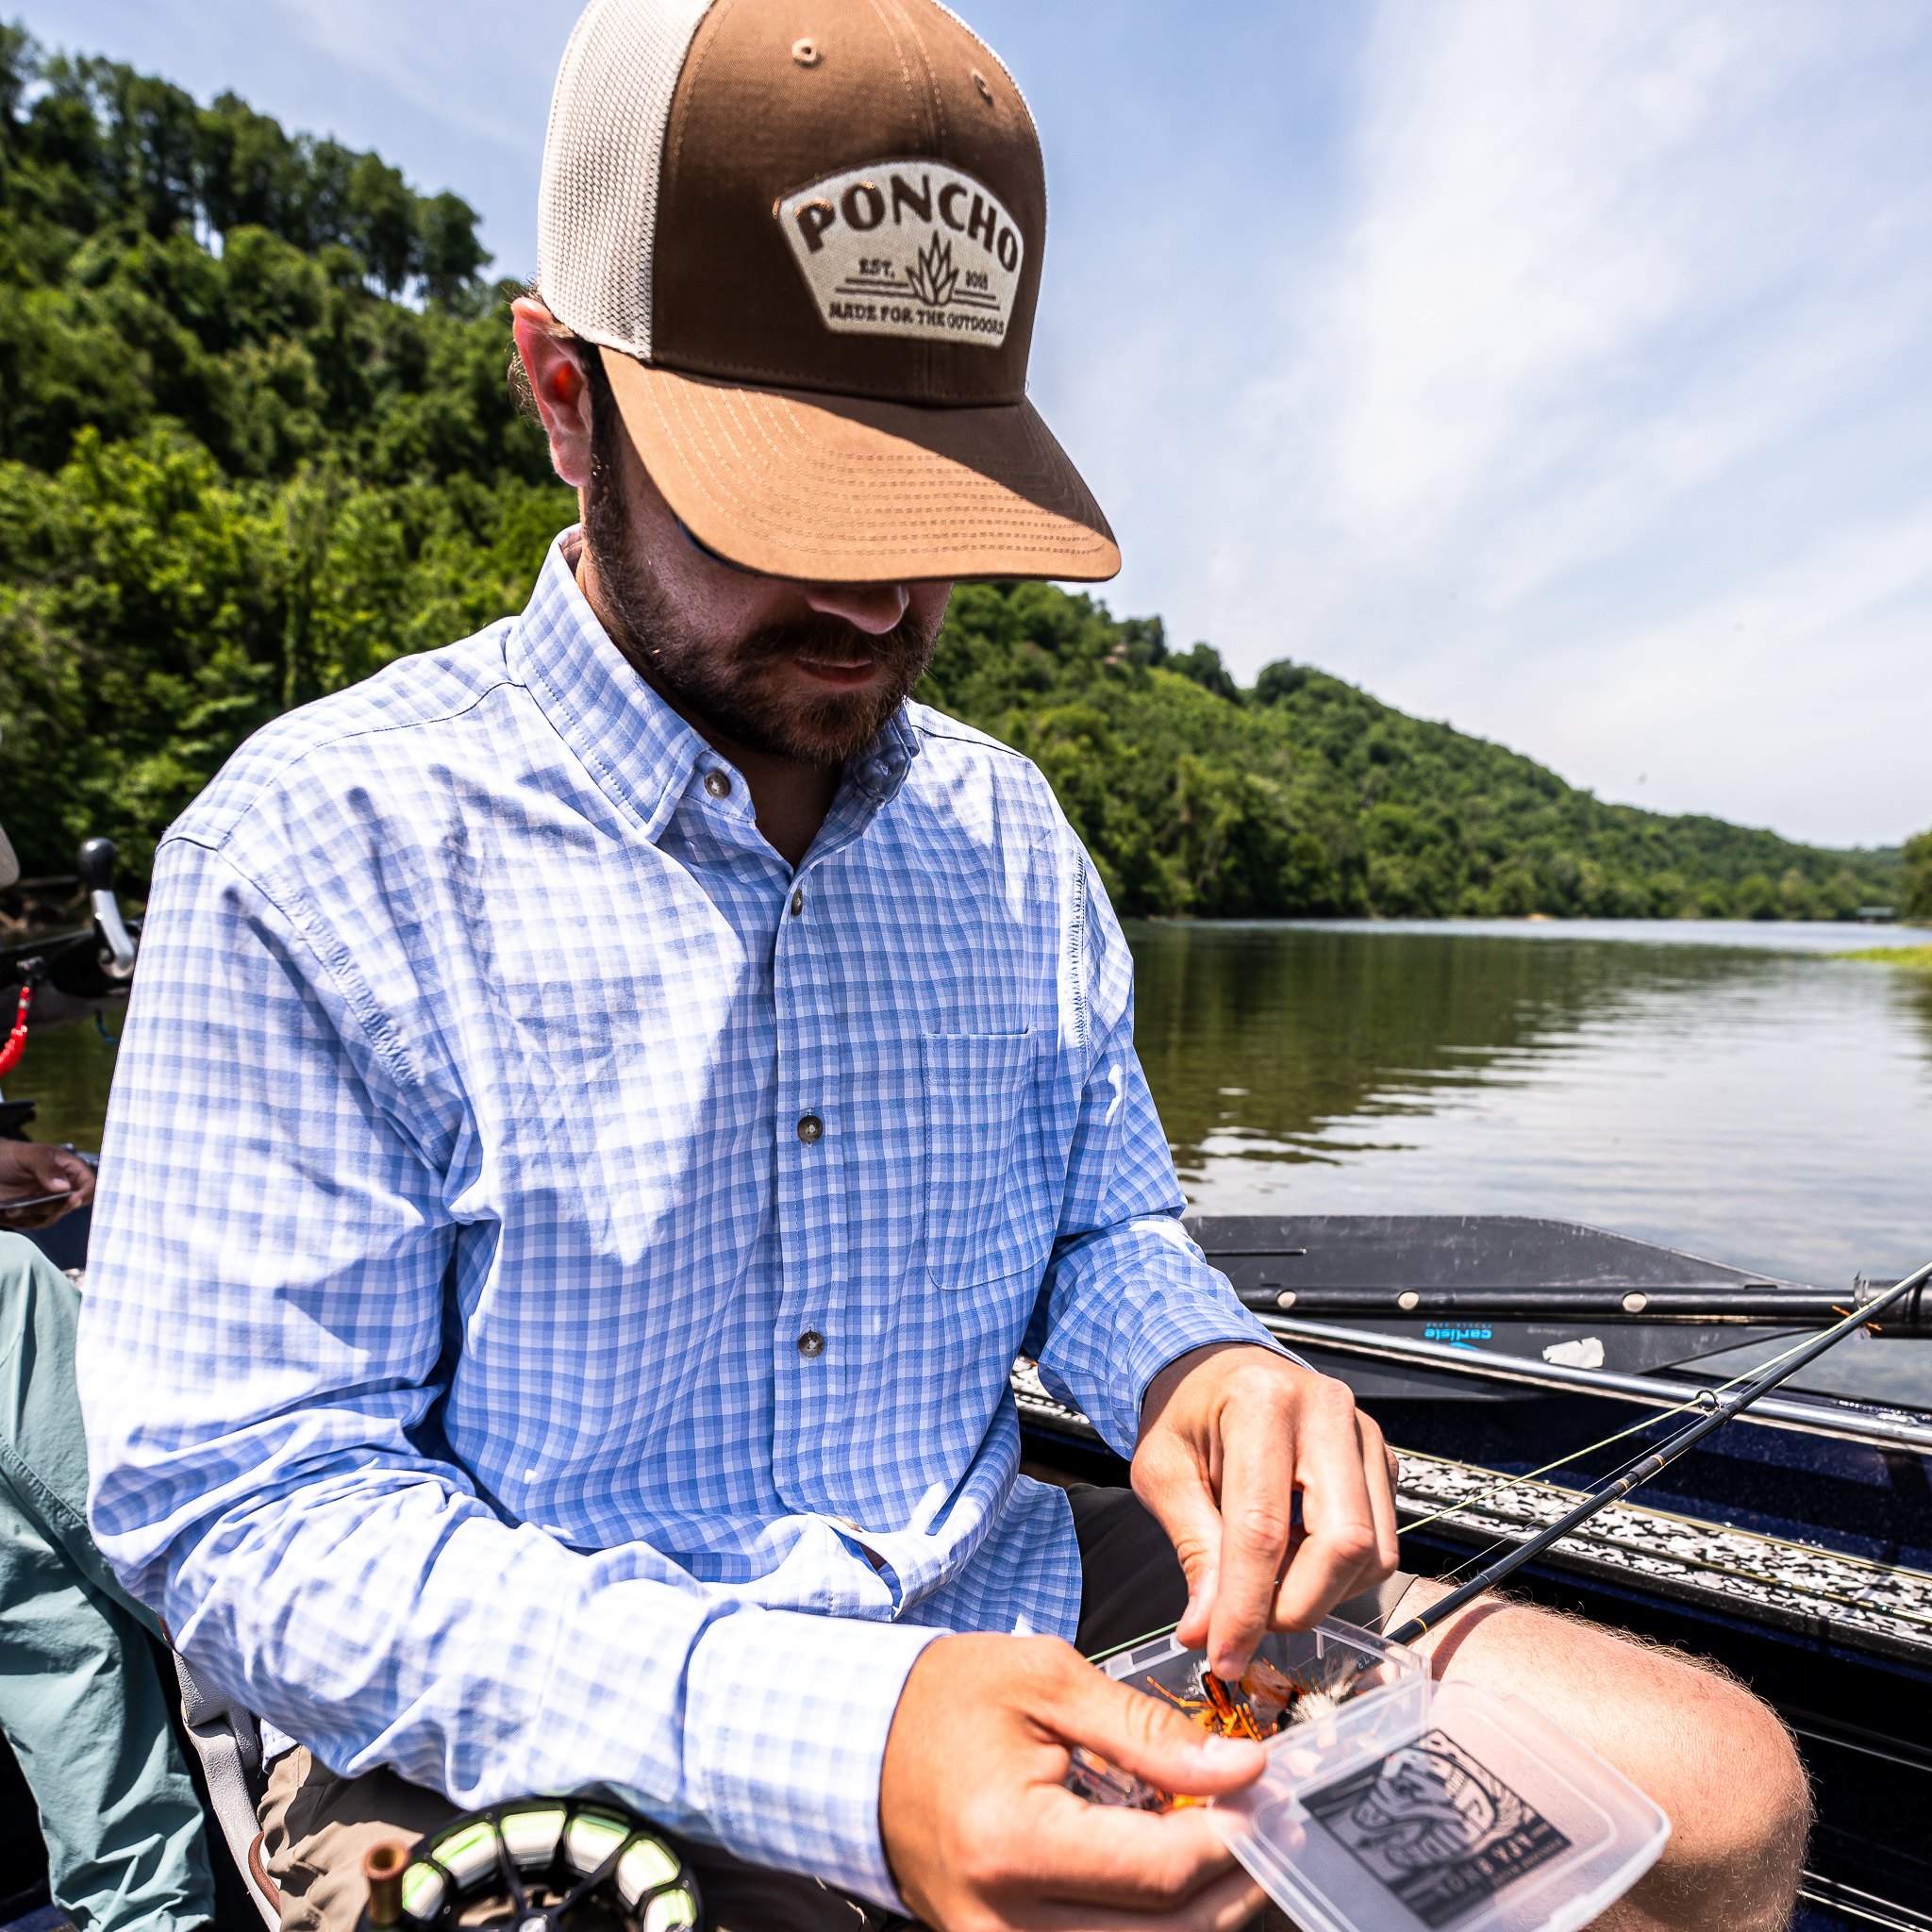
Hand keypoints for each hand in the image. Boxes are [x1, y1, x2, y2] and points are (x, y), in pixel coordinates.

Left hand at [0, 1141, 94, 1228]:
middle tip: (26, 1204)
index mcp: (69, 1169)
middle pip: (69, 1206)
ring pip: (50, 1217)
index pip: (89, 1185)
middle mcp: (62, 1188)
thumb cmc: (9, 1154)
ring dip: (30, 1216)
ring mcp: (47, 1201)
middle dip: (49, 1207)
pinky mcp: (32, 1213)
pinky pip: (33, 1224)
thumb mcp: (29, 1155)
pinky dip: (20, 1221)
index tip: (71, 1200)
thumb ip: (48, 1168)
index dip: (85, 1194)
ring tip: (11, 1208)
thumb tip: (64, 1188)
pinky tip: (7, 1211)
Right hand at [880, 1632, 1267, 1929]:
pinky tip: (1167, 1873)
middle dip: (1235, 1882)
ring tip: (1225, 1845)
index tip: (1269, 1791)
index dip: (1234, 1835)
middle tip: (1268, 1825)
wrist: (853, 1745)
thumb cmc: (944, 1700)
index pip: (1161, 1870)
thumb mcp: (1048, 1683)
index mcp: (1012, 1845)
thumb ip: (1149, 1732)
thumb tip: (1243, 1770)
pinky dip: (1151, 1922)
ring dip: (1201, 1911)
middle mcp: (1002, 1925)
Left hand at [1132, 1345, 1398, 1680]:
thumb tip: (1206, 1632)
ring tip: (1265, 1581)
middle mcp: (1327, 1412)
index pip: (1264, 1526)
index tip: (1225, 1655)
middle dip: (1298, 1606)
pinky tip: (1294, 1557)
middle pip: (1343, 1542)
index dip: (1246, 1606)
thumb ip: (1193, 1549)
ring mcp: (1364, 1434)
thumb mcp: (1163, 1472)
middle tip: (1250, 1628)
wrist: (1216, 1369)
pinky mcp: (1382, 1459)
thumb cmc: (1185, 1415)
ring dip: (1320, 1594)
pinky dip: (1338, 1574)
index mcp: (1262, 1404)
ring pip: (1373, 1552)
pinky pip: (1381, 1542)